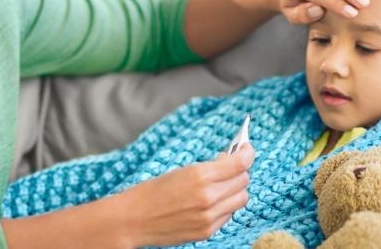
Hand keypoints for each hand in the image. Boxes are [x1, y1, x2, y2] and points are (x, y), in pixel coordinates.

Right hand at [117, 144, 254, 247]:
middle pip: (243, 180)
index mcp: (199, 175)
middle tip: (229, 166)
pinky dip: (225, 206)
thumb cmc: (153, 191)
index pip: (239, 163)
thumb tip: (230, 161)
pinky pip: (229, 214)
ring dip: (235, 190)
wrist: (134, 219)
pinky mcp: (207, 232)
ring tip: (221, 185)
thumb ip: (209, 168)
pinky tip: (211, 202)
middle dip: (239, 171)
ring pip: (241, 199)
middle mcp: (208, 197)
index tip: (247, 149)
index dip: (247, 153)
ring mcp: (209, 217)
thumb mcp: (181, 171)